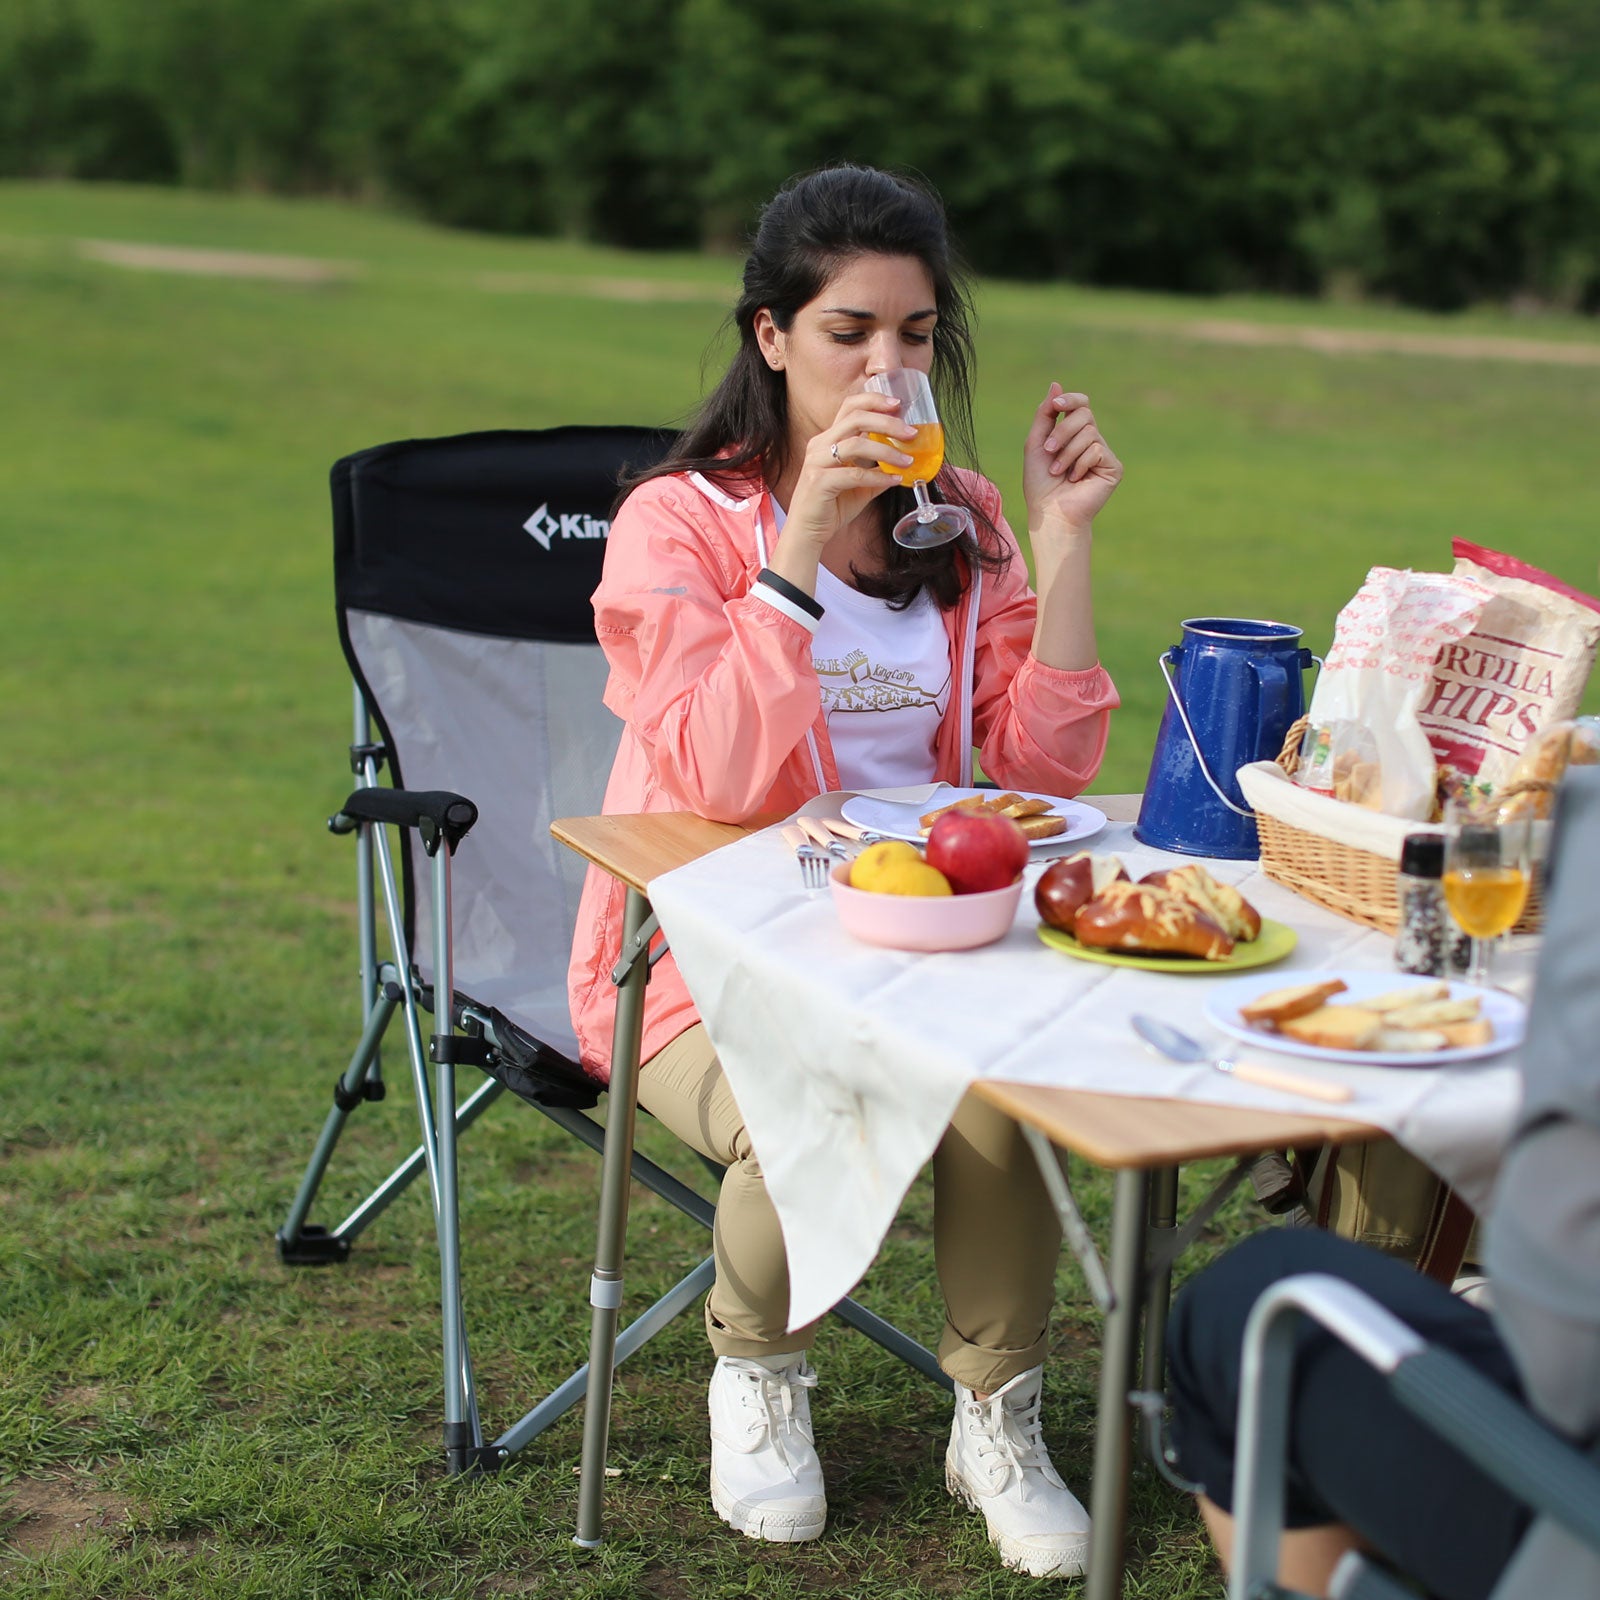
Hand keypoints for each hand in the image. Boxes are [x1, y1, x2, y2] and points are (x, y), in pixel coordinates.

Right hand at [779, 391, 912, 552]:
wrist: (807, 532)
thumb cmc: (830, 506)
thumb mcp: (859, 484)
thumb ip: (877, 470)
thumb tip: (904, 462)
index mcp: (827, 440)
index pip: (850, 407)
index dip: (874, 401)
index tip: (898, 404)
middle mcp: (819, 445)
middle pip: (855, 418)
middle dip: (887, 422)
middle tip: (910, 432)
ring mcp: (817, 462)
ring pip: (856, 444)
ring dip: (887, 451)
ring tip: (907, 461)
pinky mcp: (819, 482)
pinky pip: (855, 474)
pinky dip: (878, 477)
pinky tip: (894, 480)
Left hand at [1023, 384, 1122, 538]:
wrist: (1049, 513)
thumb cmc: (1040, 483)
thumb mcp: (1036, 444)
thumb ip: (1045, 415)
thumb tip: (1056, 384)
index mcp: (1074, 434)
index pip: (1080, 404)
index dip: (1070, 399)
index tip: (1056, 405)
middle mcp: (1092, 441)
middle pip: (1084, 414)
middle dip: (1062, 431)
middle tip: (1049, 451)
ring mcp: (1104, 454)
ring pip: (1089, 432)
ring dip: (1067, 453)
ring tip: (1059, 472)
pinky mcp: (1113, 467)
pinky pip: (1097, 450)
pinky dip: (1080, 464)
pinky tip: (1075, 480)